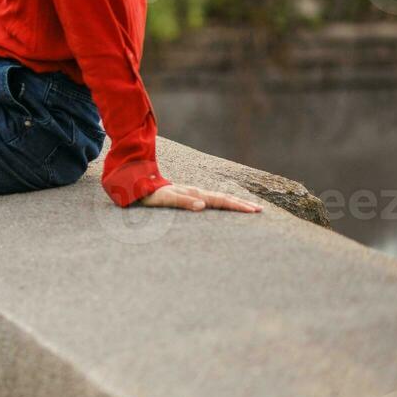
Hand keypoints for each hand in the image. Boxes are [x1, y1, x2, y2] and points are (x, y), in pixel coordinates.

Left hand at [138, 184, 261, 212]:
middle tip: (260, 210)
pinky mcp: (189, 196)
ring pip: (219, 197)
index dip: (237, 205)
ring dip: (234, 202)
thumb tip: (203, 205)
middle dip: (241, 204)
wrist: (137, 186)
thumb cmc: (150, 195)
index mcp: (194, 193)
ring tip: (249, 207)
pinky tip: (226, 205)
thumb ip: (183, 201)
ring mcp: (193, 193)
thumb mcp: (165, 199)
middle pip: (223, 197)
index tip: (253, 210)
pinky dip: (223, 203)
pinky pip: (210, 200)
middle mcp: (196, 192)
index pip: (220, 200)